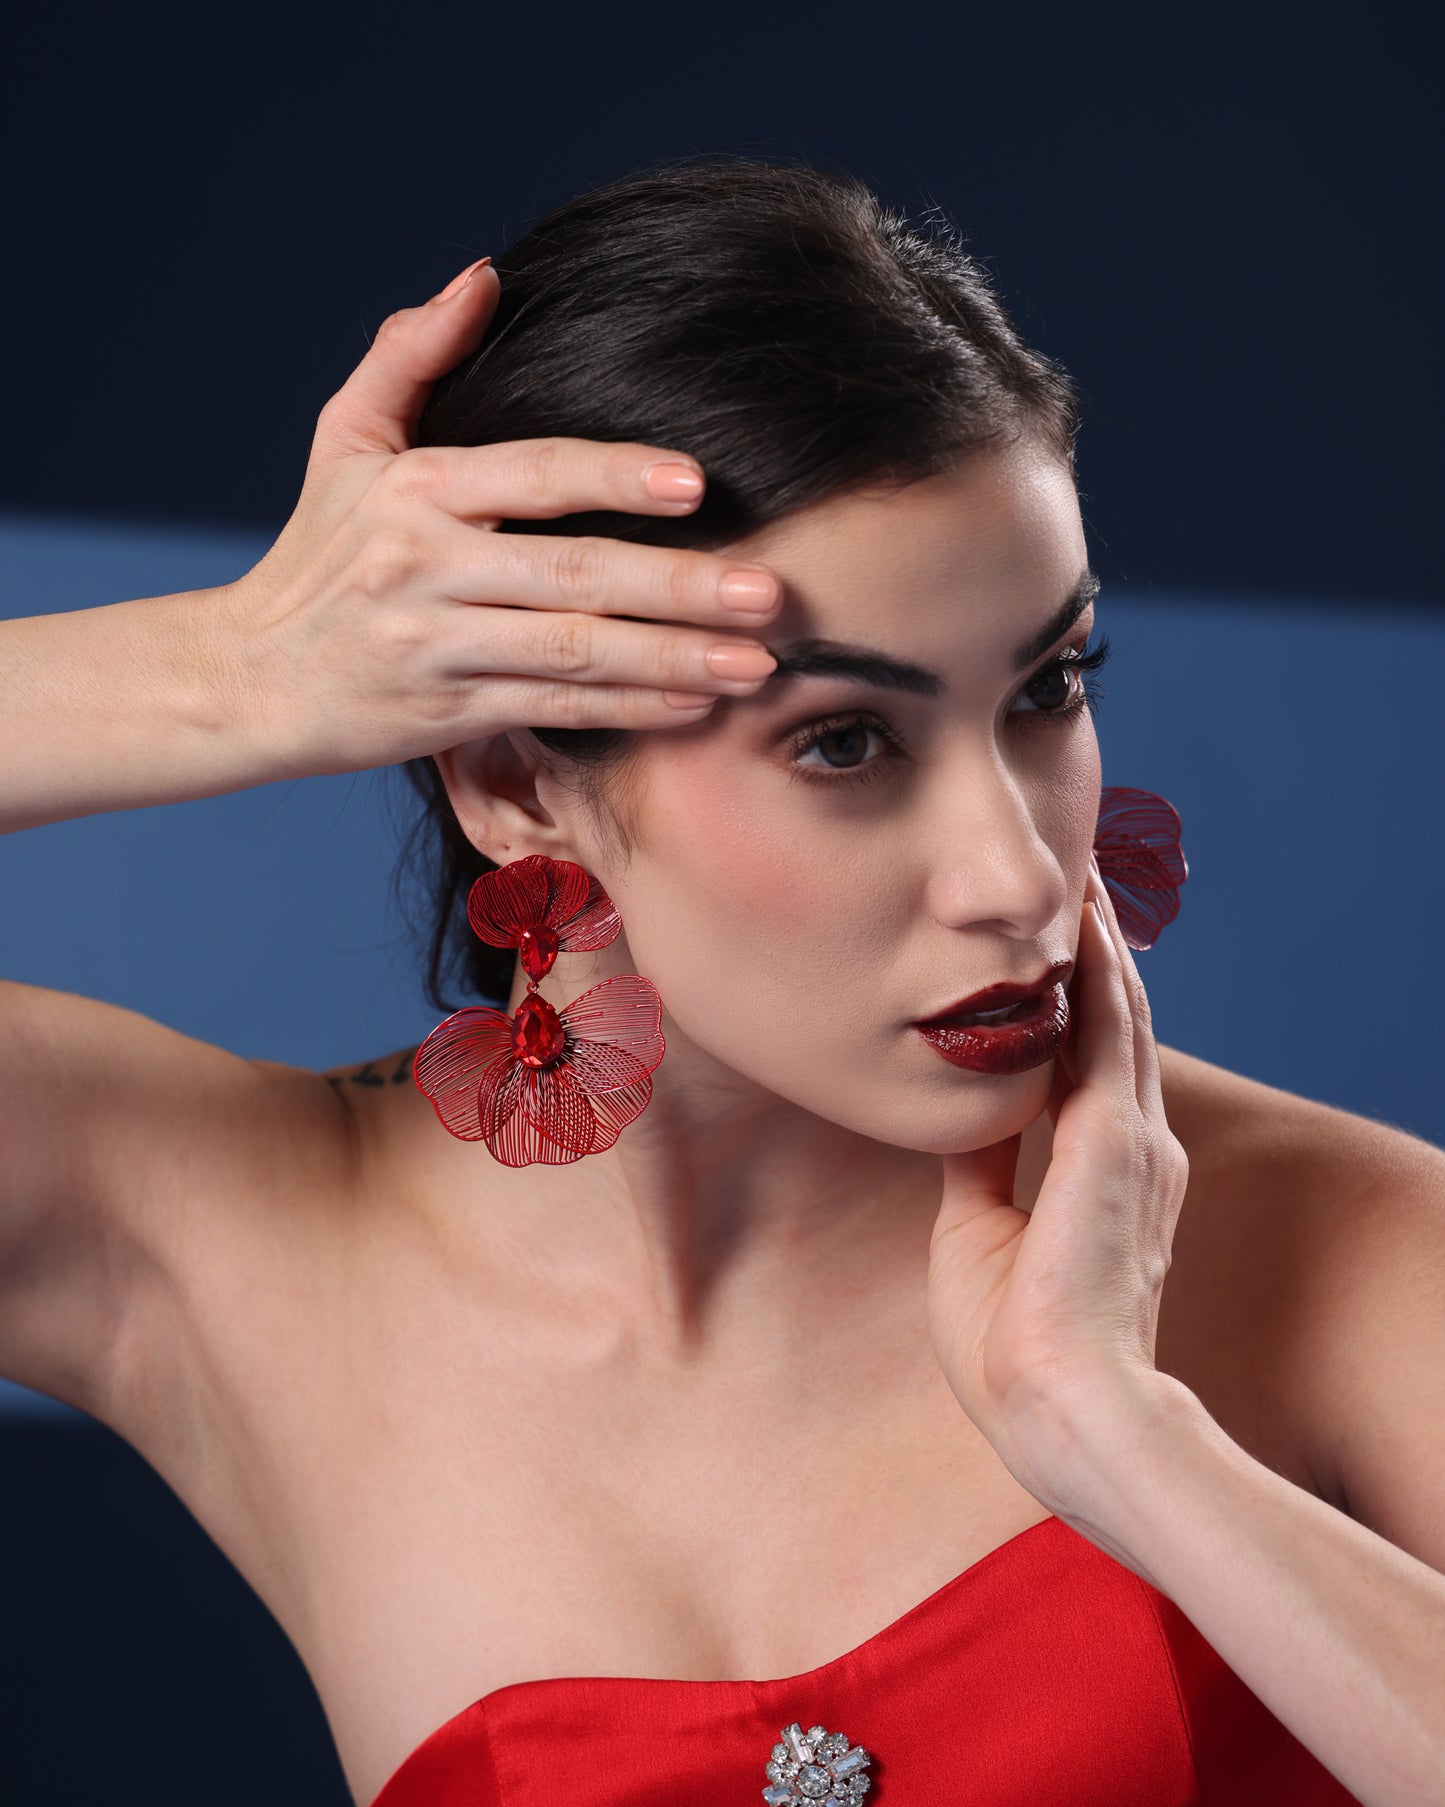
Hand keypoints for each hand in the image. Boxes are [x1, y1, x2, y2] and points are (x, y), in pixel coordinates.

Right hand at [211, 257, 783, 780]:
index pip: (532, 473)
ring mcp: (438, 648)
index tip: (697, 482)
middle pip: (573, 576)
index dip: (614, 475)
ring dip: (673, 661)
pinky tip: (698, 706)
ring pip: (575, 654)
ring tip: (757, 664)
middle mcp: (426, 568)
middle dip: (679, 587)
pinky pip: (556, 711)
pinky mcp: (447, 715)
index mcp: (414, 491)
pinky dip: (630, 711)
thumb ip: (410, 355)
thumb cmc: (316, 553)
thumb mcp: (342, 442)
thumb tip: (484, 276)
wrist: (246, 678)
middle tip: (768, 593)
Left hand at [924, 854, 1189, 1507]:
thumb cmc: (1016, 1346)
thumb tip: (956, 1114)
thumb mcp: (978, 1233)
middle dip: (1095, 957)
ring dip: (1100, 944)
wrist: (1062, 1407)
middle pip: (1113, 1026)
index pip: (1090, 1067)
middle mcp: (1133, 1148)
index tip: (1047, 953)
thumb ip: (980, 1165)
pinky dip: (1099, 968)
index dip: (1075, 1005)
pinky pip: (1111, 1029)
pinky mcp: (1119, 1140)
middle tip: (1076, 886)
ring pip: (1119, 1013)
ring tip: (1081, 879)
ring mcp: (1134, 1142)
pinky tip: (1084, 918)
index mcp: (1104, 1176)